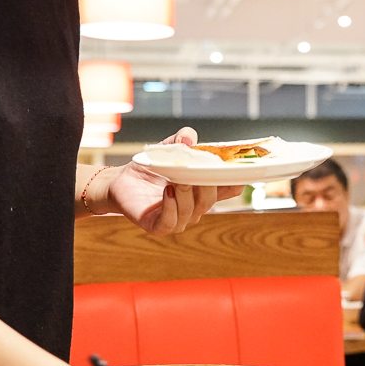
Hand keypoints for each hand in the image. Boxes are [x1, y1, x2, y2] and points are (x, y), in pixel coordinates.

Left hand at [89, 127, 243, 235]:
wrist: (122, 181)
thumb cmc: (151, 167)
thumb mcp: (168, 148)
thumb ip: (182, 139)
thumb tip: (188, 139)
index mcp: (203, 190)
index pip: (228, 188)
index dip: (238, 180)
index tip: (243, 168)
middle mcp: (194, 207)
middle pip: (210, 200)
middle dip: (207, 184)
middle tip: (199, 169)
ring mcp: (178, 219)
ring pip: (192, 211)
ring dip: (186, 193)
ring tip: (177, 179)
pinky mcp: (159, 226)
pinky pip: (171, 221)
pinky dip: (171, 206)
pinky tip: (167, 191)